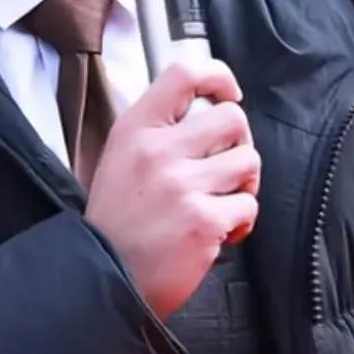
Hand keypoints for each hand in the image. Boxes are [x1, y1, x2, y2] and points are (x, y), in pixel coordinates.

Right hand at [85, 60, 260, 318]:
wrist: (104, 279)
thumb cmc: (116, 222)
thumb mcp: (119, 159)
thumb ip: (157, 132)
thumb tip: (205, 110)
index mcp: (135, 130)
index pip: (184, 75)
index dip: (218, 77)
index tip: (228, 93)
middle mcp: (159, 151)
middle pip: (233, 118)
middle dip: (240, 143)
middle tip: (226, 166)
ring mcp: (183, 186)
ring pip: (249, 161)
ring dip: (243, 184)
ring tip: (221, 201)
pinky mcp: (204, 221)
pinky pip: (248, 206)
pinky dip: (240, 221)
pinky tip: (218, 232)